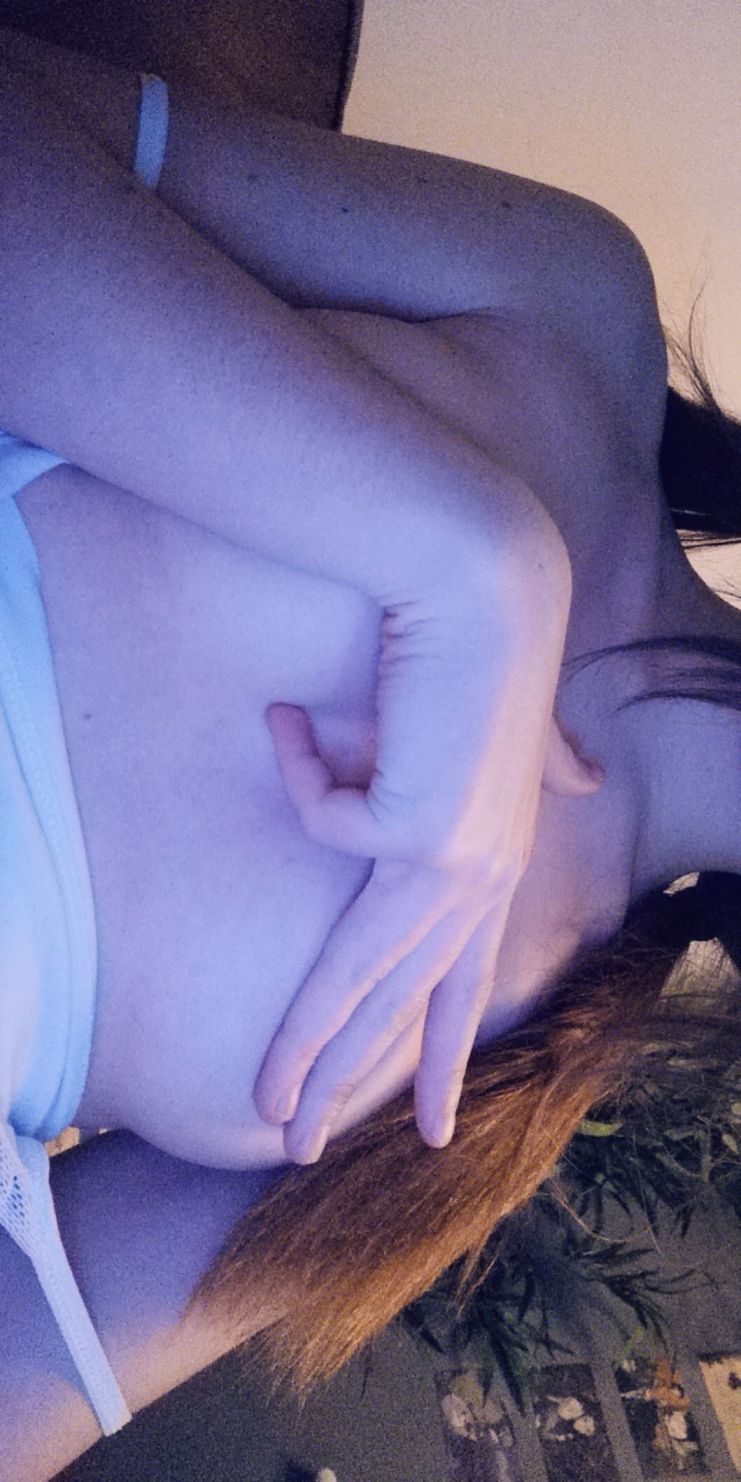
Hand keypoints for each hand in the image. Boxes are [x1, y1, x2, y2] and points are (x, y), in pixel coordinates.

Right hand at [254, 538, 604, 1162]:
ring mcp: (456, 860)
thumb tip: (587, 779)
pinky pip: (320, 825)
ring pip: (361, 975)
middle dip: (350, 1085)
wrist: (484, 583)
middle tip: (301, 1153)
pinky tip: (294, 718)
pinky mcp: (419, 828)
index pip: (464, 982)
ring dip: (305, 1043)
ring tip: (261, 1104)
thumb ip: (546, 767)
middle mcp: (482, 877)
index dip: (444, 1057)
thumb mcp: (507, 730)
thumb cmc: (482, 648)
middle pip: (404, 1004)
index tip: (431, 1126)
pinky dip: (297, 769)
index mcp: (495, 862)